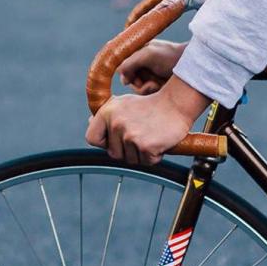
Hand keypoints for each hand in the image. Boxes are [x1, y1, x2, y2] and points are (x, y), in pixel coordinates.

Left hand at [86, 76, 210, 166]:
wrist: (176, 104)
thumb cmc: (150, 104)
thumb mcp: (124, 103)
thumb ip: (107, 116)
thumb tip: (90, 123)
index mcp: (107, 112)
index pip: (91, 138)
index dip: (103, 142)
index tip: (115, 139)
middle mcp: (116, 124)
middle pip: (113, 154)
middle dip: (127, 150)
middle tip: (141, 134)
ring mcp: (130, 136)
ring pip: (130, 160)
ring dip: (141, 153)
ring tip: (150, 135)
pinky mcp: (145, 146)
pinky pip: (146, 162)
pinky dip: (154, 156)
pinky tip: (159, 141)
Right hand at [120, 38, 186, 93]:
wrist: (192, 66)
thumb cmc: (171, 56)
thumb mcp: (148, 55)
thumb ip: (130, 62)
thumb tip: (118, 72)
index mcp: (139, 52)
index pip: (123, 67)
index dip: (126, 75)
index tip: (129, 80)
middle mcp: (144, 64)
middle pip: (130, 80)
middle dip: (138, 84)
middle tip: (148, 84)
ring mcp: (151, 75)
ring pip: (138, 89)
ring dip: (145, 89)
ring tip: (156, 85)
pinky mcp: (158, 85)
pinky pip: (148, 94)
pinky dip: (152, 92)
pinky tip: (160, 88)